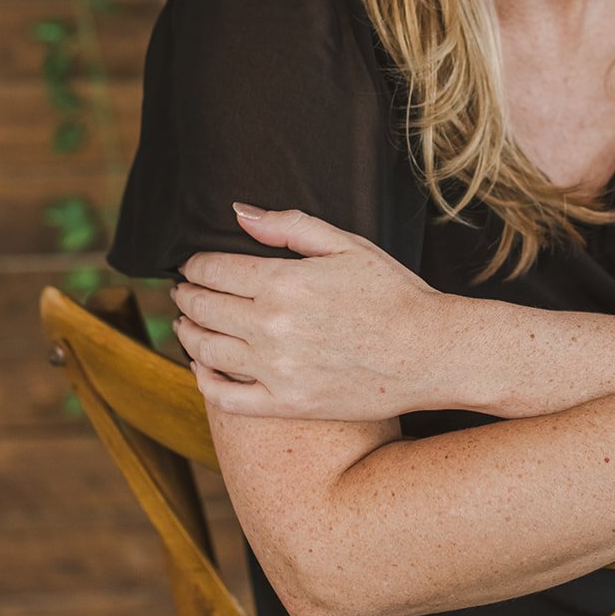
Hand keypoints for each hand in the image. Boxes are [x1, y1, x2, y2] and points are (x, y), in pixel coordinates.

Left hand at [174, 204, 448, 419]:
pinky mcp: (286, 404)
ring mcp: (276, 370)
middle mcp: (273, 326)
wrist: (430, 351)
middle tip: (184, 290)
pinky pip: (224, 397)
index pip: (214, 270)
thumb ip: (288, 226)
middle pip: (204, 308)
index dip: (195, 265)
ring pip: (206, 350)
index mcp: (285, 282)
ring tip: (187, 322)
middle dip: (187, 294)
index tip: (193, 265)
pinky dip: (202, 380)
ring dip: (187, 332)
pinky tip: (201, 366)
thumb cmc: (393, 293)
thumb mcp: (346, 245)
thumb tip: (238, 211)